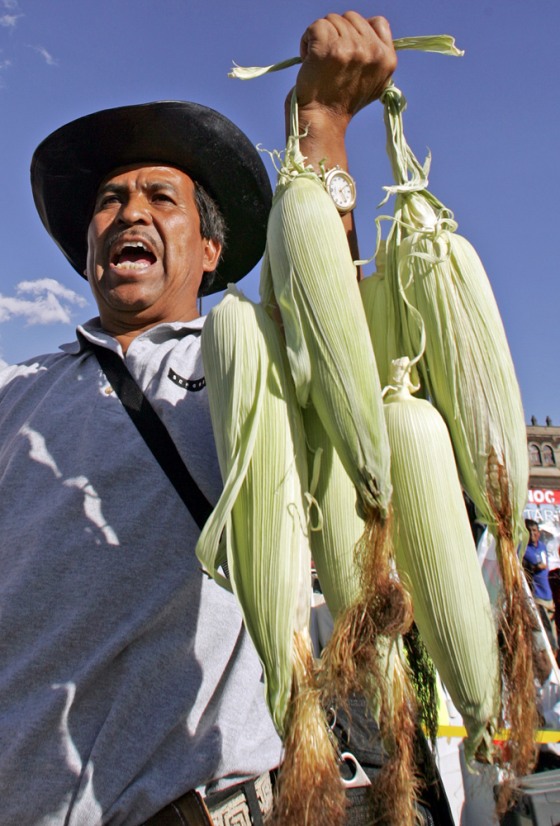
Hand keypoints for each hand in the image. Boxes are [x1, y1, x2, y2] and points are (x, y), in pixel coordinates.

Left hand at [295, 12, 396, 127]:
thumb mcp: (374, 82)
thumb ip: (375, 56)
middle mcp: (372, 52)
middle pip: (351, 18)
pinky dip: (306, 41)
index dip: (358, 31)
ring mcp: (351, 49)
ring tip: (319, 63)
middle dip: (337, 34)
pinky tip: (308, 60)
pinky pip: (316, 26)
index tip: (347, 49)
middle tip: (329, 60)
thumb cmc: (341, 104)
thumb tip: (368, 30)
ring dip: (320, 39)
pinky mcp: (328, 48)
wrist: (321, 121)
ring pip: (332, 20)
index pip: (378, 22)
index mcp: (388, 59)